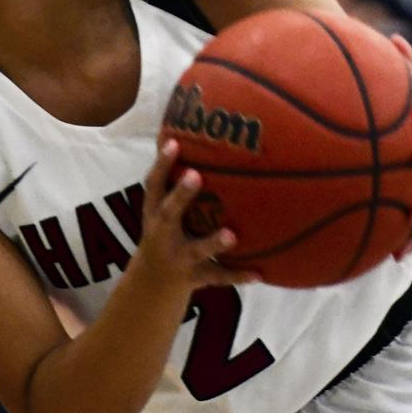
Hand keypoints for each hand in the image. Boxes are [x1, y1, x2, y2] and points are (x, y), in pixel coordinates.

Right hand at [131, 141, 255, 293]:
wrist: (152, 283)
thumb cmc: (164, 231)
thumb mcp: (160, 207)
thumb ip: (173, 177)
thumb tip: (188, 129)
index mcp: (154, 213)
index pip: (153, 185)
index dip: (162, 164)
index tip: (174, 143)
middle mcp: (162, 234)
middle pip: (168, 213)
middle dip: (180, 195)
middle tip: (196, 176)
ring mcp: (178, 257)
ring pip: (196, 250)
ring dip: (212, 242)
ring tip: (232, 235)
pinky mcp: (195, 277)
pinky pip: (218, 276)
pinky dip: (238, 276)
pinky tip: (260, 273)